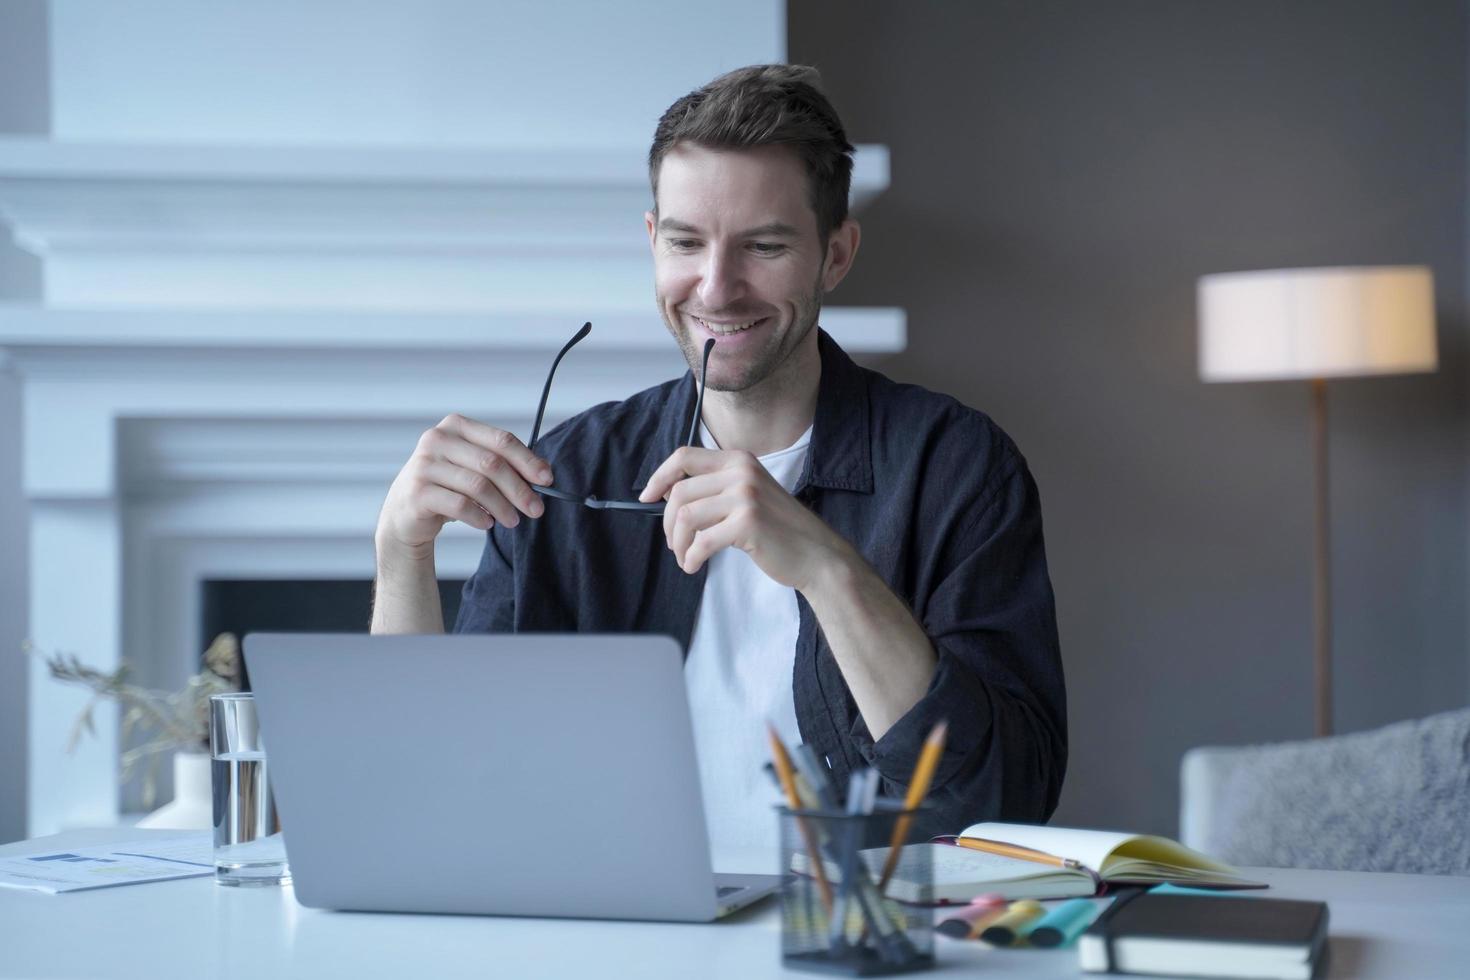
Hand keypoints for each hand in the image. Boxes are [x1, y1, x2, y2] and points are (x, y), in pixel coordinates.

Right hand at [375, 413, 551, 561]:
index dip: (528, 461)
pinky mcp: (417, 491)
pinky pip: (460, 505)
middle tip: (536, 510)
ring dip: (503, 506)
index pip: (501, 440)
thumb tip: (544, 474)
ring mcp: (424, 464)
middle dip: (520, 489)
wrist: (405, 511)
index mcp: (456, 426)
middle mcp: (437, 439)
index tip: (547, 480)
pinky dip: (480, 516)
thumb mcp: (474, 467)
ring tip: (513, 520)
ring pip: (478, 485)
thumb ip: (504, 464)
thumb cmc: (448, 486)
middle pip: (492, 463)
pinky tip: (488, 524)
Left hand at [638, 446, 853, 590]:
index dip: (659, 476)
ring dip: (678, 544)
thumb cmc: (779, 530)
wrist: (817, 554)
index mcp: (739, 460)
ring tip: (686, 558)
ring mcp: (746, 495)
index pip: (684, 457)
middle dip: (668, 524)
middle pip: (680, 492)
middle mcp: (742, 471)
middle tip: (674, 545)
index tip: (646, 497)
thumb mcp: (749, 496)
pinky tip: (694, 566)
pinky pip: (701, 541)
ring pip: (686, 517)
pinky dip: (691, 558)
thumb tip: (667, 494)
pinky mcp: (747, 523)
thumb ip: (715, 489)